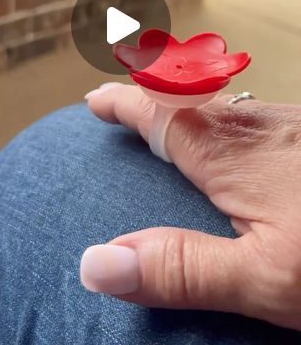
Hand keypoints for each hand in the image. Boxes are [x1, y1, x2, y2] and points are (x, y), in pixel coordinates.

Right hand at [80, 84, 300, 330]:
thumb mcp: (267, 278)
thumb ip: (183, 269)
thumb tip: (95, 263)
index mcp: (230, 151)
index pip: (160, 113)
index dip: (123, 105)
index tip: (94, 102)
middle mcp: (256, 123)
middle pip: (187, 98)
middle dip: (149, 101)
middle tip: (119, 108)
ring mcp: (287, 122)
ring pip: (219, 103)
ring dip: (183, 106)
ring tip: (164, 123)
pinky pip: (248, 113)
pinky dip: (217, 115)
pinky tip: (229, 141)